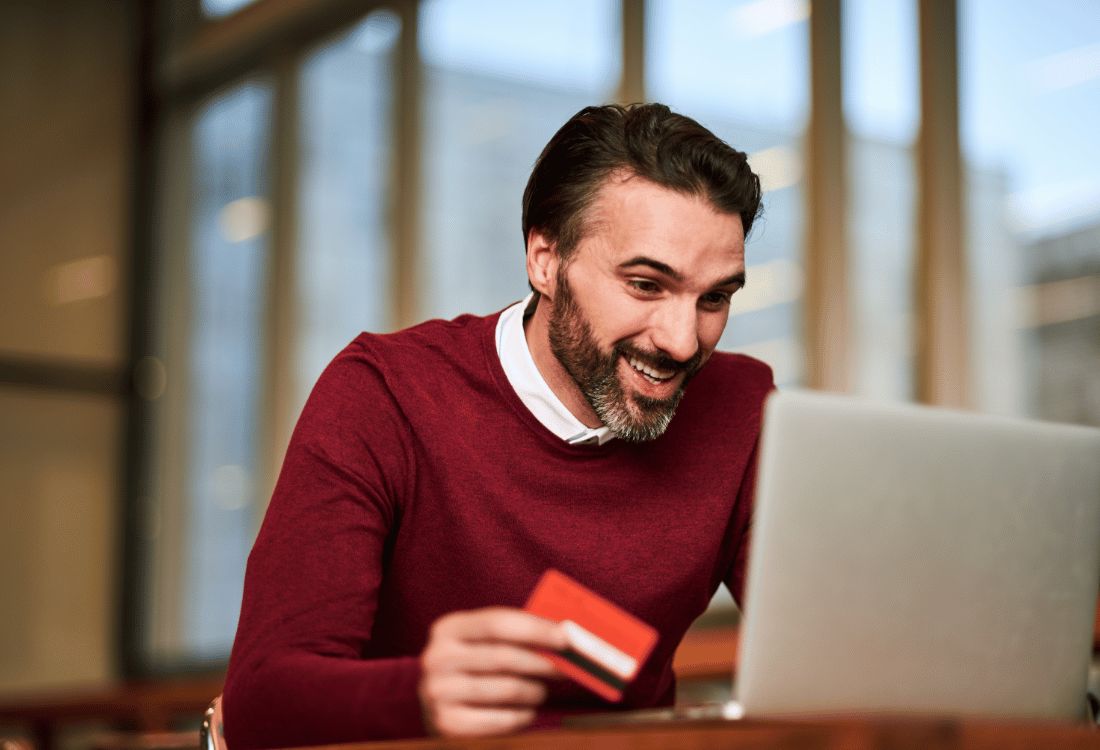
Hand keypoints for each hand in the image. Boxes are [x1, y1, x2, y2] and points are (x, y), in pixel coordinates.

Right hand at [418, 607, 567, 736]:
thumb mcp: (482, 640)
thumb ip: (514, 633)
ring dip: (535, 691)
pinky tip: (526, 711)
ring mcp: (438, 691)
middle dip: (543, 662)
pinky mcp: (446, 722)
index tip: (568, 637)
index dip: (536, 629)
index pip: (498, 623)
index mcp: (448, 628)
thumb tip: (565, 632)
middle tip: (567, 666)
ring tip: (540, 690)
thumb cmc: (473, 663)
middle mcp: (437, 657)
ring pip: (507, 689)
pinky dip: (522, 715)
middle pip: (504, 657)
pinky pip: (501, 719)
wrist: (435, 699)